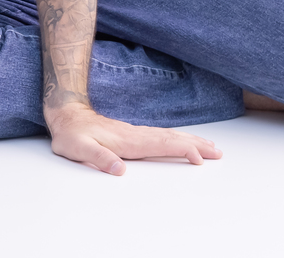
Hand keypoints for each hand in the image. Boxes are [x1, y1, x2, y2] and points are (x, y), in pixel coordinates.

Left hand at [46, 103, 221, 174]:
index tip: (199, 158)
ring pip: (168, 136)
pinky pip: (160, 136)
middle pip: (171, 139)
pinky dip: (176, 139)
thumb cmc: (71, 134)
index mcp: (128, 141)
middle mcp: (135, 135)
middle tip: (218, 152)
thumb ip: (98, 158)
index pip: (161, 145)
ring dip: (190, 141)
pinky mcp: (132, 134)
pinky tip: (182, 141)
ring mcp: (135, 133)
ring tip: (210, 146)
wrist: (66, 114)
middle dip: (196, 145)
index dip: (181, 150)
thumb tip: (118, 169)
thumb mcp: (78, 148)